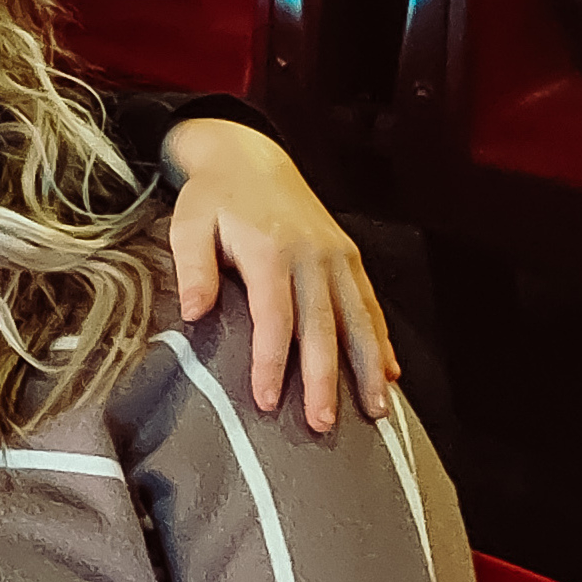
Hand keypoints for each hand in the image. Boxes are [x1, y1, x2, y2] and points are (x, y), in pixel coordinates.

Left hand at [161, 118, 397, 432]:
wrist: (250, 157)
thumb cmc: (214, 199)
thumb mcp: (189, 225)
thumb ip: (192, 269)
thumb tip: (193, 314)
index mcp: (271, 251)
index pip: (274, 318)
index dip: (272, 362)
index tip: (267, 401)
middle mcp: (313, 255)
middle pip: (322, 327)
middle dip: (325, 379)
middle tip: (323, 424)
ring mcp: (337, 256)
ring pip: (358, 319)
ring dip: (368, 367)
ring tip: (377, 410)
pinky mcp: (349, 257)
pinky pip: (370, 304)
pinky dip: (382, 339)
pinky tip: (392, 373)